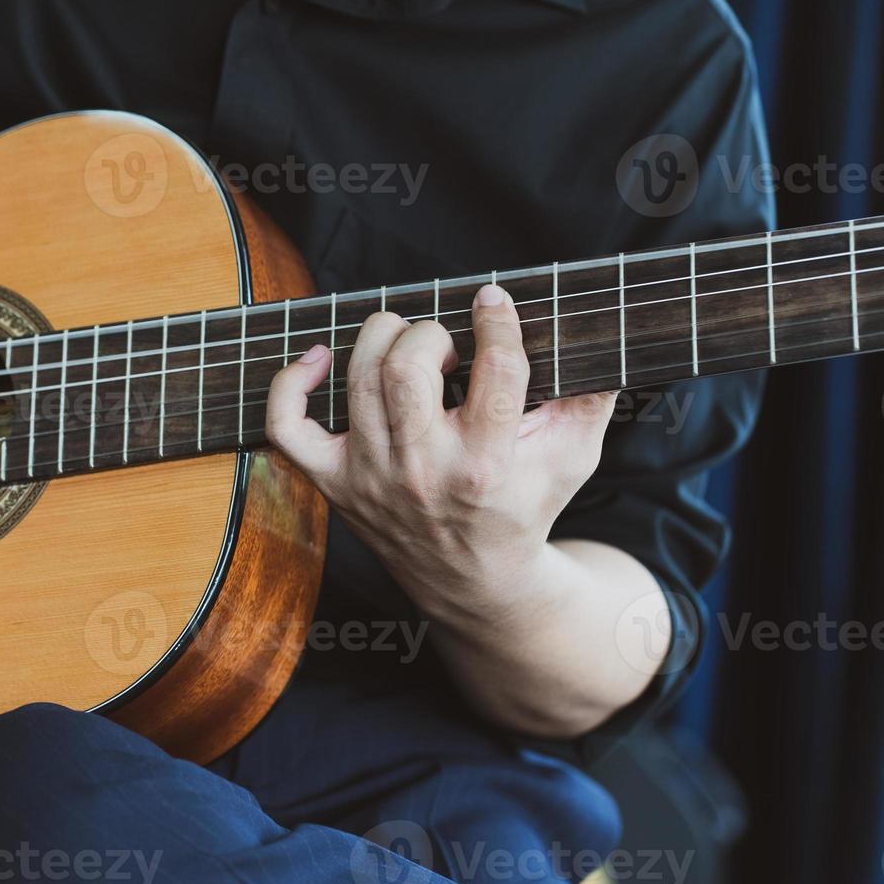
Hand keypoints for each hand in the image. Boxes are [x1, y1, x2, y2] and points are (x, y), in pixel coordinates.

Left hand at [265, 283, 617, 624]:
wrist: (474, 582)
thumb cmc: (523, 506)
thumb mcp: (574, 456)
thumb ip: (593, 394)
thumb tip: (597, 328)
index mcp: (486, 463)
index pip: (493, 368)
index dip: (496, 320)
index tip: (493, 301)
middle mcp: (423, 470)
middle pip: (407, 364)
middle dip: (431, 334)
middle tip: (448, 348)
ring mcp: (371, 477)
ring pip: (358, 377)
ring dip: (382, 338)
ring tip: (408, 346)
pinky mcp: (335, 482)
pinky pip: (286, 426)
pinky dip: (291, 383)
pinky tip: (319, 359)